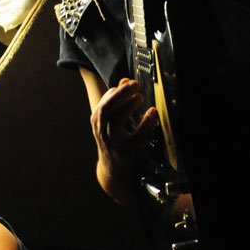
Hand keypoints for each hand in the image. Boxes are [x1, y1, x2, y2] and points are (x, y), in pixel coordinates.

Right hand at [90, 78, 157, 203]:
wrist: (113, 169)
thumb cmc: (114, 139)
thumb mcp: (112, 120)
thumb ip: (118, 100)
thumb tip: (125, 80)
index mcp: (97, 122)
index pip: (104, 103)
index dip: (117, 91)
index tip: (129, 83)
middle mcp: (102, 132)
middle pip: (107, 109)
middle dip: (121, 94)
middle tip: (136, 85)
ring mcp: (113, 143)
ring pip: (117, 121)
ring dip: (129, 106)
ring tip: (141, 97)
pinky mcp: (127, 153)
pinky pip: (137, 136)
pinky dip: (145, 123)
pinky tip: (152, 113)